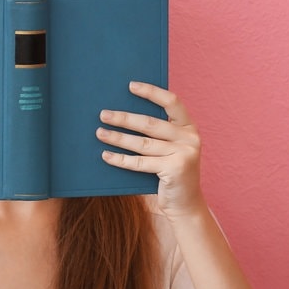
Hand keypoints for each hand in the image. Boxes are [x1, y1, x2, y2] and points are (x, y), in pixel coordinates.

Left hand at [97, 81, 207, 219]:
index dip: (151, 92)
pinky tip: (106, 155)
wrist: (184, 203)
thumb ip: (157, 134)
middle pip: (151, 124)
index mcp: (189, 127)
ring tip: (100, 133)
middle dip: (124, 118)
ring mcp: (184, 154)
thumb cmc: (170, 172)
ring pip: (142, 143)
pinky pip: (140, 163)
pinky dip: (120, 159)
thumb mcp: (169, 149)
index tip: (130, 85)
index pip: (172, 102)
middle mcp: (189, 138)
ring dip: (118, 138)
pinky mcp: (175, 169)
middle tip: (103, 114)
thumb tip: (122, 116)